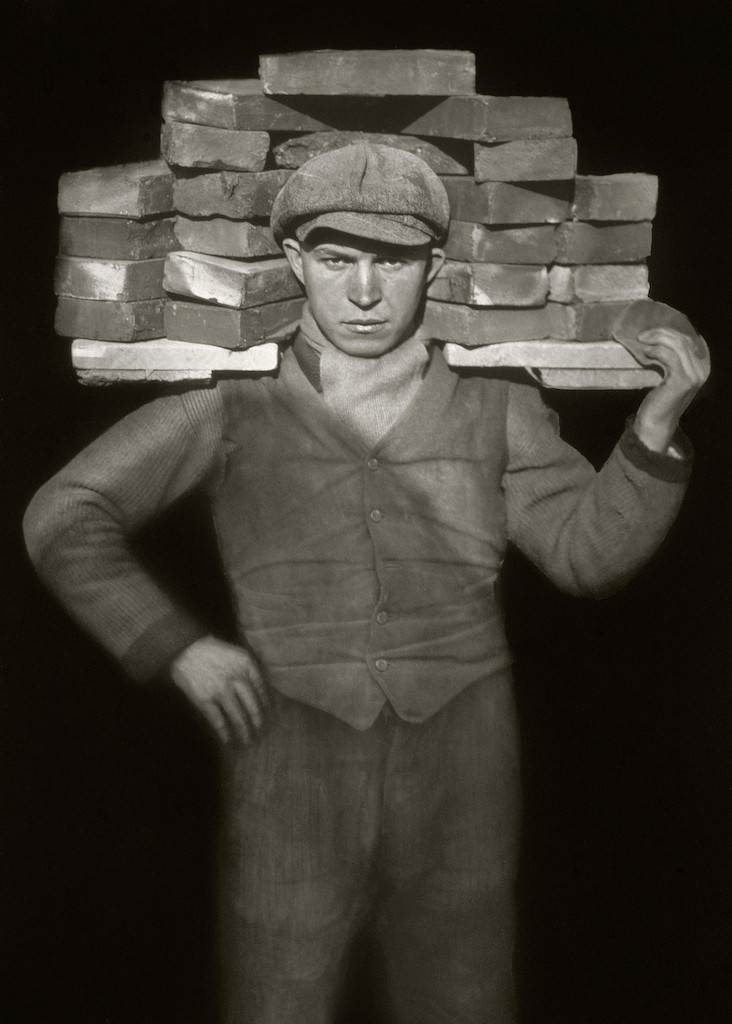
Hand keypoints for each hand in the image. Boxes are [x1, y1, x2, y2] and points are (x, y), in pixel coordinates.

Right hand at [169, 635, 268, 744]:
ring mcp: (221, 691)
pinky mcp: (205, 701)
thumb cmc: (209, 649)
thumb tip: (257, 688)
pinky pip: (218, 721)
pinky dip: (224, 733)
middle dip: (258, 722)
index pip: (262, 689)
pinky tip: (228, 740)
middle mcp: (237, 679)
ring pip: (238, 717)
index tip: (269, 713)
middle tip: (261, 732)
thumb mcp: (234, 652)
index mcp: (247, 664)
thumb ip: (247, 668)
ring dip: (244, 732)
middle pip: (253, 707)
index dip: (266, 704)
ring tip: (248, 741)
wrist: (183, 648)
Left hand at [632, 327, 709, 452]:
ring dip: (657, 339)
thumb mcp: (669, 375)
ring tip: (641, 342)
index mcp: (702, 366)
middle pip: (684, 339)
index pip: (691, 338)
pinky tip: (646, 353)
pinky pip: (669, 356)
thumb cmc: (659, 398)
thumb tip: (659, 336)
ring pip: (677, 345)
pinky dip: (656, 351)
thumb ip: (672, 358)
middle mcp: (702, 370)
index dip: (673, 330)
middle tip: (642, 335)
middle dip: (662, 332)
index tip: (655, 330)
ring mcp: (694, 376)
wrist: (655, 423)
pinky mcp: (681, 381)